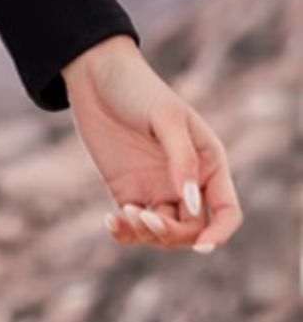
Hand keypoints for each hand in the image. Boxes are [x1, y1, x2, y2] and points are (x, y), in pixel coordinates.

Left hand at [62, 35, 242, 255]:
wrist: (96, 75)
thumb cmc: (138, 89)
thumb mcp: (166, 118)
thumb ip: (182, 159)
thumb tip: (192, 204)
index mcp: (208, 163)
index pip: (226, 212)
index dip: (220, 233)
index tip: (202, 246)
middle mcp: (186, 182)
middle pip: (193, 230)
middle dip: (173, 234)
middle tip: (144, 216)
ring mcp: (156, 188)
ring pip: (164, 233)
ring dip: (147, 234)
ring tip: (125, 212)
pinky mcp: (127, 190)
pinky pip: (133, 225)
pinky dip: (125, 232)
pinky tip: (110, 221)